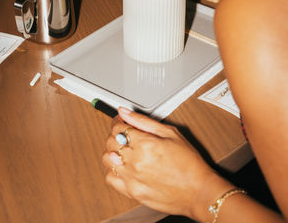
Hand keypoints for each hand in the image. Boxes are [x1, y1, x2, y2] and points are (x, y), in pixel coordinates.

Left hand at [102, 108, 224, 219]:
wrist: (198, 191)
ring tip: (125, 151)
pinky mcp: (132, 192)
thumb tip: (124, 112)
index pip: (118, 127)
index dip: (118, 122)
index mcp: (145, 144)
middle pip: (111, 142)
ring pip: (107, 160)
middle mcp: (136, 162)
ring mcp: (132, 178)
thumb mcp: (170, 133)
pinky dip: (113, 171)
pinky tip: (124, 166)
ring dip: (113, 152)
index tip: (122, 121)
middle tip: (126, 134)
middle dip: (116, 135)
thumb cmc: (189, 163)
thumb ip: (143, 121)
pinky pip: (110, 179)